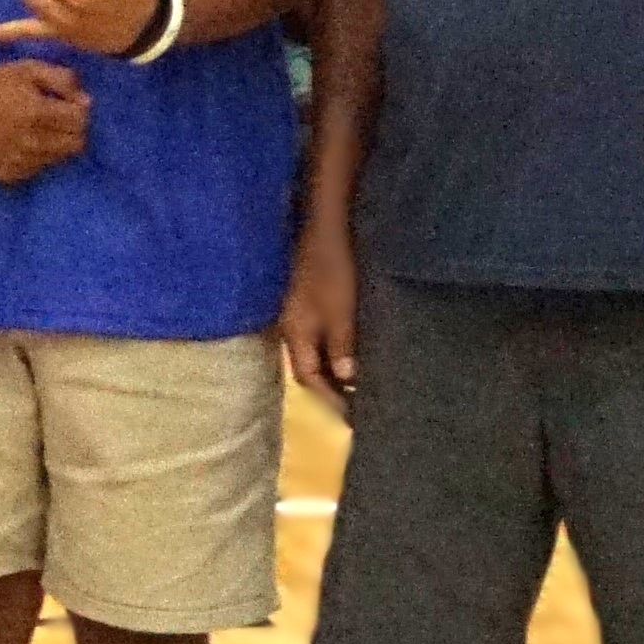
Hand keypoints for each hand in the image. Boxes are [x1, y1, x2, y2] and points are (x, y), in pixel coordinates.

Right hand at [0, 52, 91, 186]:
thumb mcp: (29, 68)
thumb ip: (63, 80)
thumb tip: (87, 102)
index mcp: (38, 113)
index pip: (81, 121)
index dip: (77, 110)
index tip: (63, 104)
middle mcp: (30, 142)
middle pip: (75, 145)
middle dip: (70, 130)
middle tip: (52, 119)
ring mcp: (17, 161)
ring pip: (57, 159)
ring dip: (53, 144)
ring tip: (34, 130)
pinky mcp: (6, 174)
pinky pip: (36, 170)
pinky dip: (34, 157)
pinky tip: (18, 143)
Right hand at [278, 222, 360, 408]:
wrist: (321, 228)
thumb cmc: (331, 271)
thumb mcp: (341, 312)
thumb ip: (342, 347)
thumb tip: (346, 379)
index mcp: (294, 335)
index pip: (308, 378)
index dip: (329, 397)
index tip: (352, 415)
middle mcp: (290, 329)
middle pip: (306, 368)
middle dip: (328, 388)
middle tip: (354, 403)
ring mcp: (295, 315)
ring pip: (311, 352)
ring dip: (330, 369)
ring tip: (353, 381)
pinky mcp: (305, 303)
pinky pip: (316, 337)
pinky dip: (331, 351)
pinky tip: (346, 351)